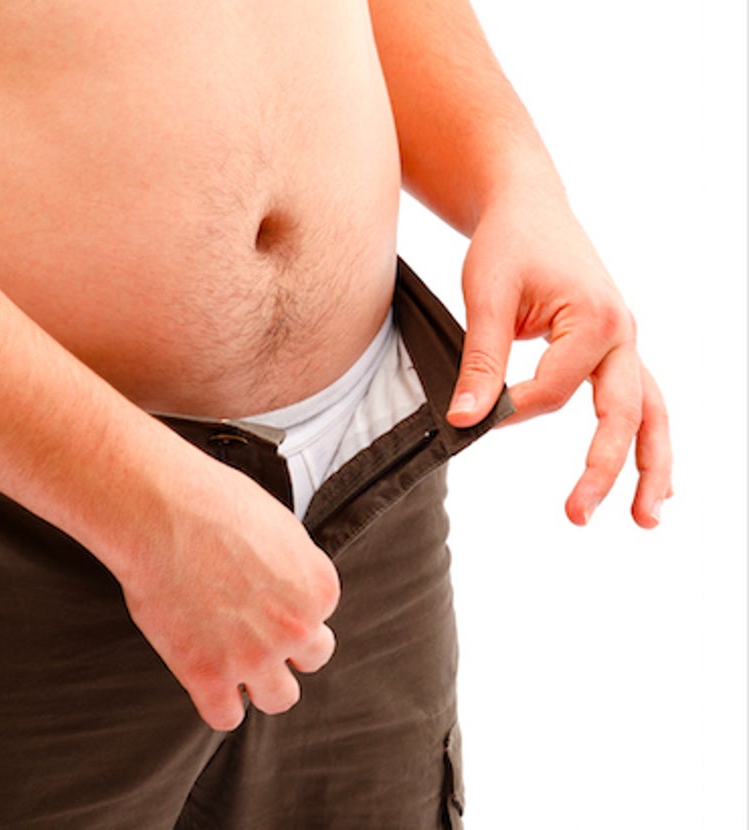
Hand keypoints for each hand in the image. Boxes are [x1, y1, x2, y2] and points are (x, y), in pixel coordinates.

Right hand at [118, 462, 339, 730]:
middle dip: (284, 648)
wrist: (159, 511)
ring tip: (232, 662)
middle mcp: (296, 626)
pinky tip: (204, 681)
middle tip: (250, 631)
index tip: (261, 598)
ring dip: (259, 684)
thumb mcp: (276, 522)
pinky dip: (217, 704)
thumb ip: (292, 563)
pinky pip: (225, 718)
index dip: (288, 608)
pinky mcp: (207, 675)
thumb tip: (286, 579)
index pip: (320, 617)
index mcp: (318, 586)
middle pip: (310, 659)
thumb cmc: (209, 501)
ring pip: (279, 698)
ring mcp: (254, 656)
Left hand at [446, 193, 671, 527]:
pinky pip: (641, 401)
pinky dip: (646, 440)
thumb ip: (481, 359)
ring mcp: (625, 343)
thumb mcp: (486, 294)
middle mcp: (623, 334)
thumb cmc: (508, 243)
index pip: (556, 390)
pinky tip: (650, 483)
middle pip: (624, 414)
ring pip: (649, 413)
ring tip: (643, 519)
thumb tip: (463, 419)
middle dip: (605, 468)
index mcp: (596, 318)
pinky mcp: (615, 350)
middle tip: (577, 516)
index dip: (513, 410)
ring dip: (649, 466)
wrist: (529, 206)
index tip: (473, 415)